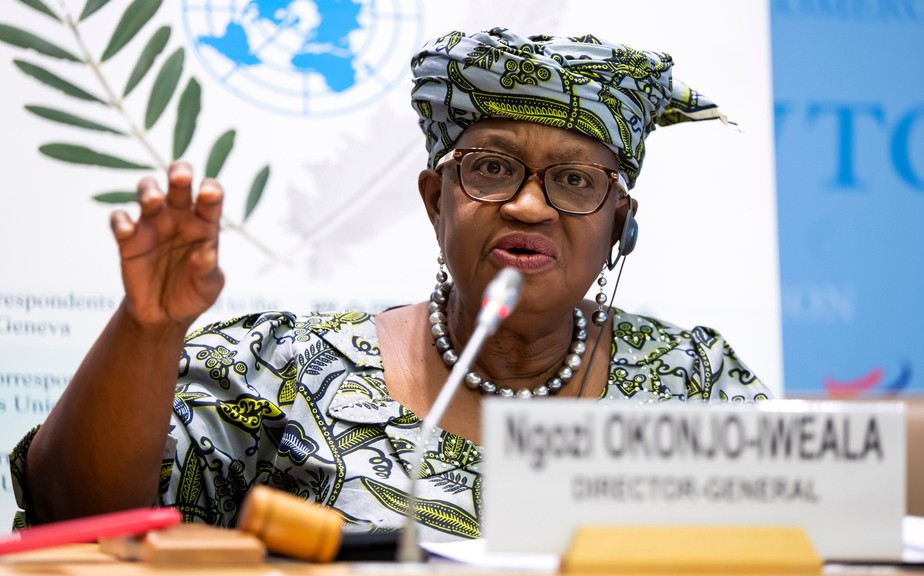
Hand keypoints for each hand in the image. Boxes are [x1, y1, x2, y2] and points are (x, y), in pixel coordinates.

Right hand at [110, 161, 224, 328]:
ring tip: (153, 200)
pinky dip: (120, 220)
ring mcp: (152, 225)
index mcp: (204, 224)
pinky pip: (120, 221)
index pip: (211, 198)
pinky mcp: (128, 239)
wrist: (164, 314)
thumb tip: (205, 254)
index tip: (209, 194)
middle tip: (180, 177)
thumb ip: (207, 271)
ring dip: (148, 190)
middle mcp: (179, 217)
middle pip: (179, 185)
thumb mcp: (208, 287)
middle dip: (179, 173)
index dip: (211, 191)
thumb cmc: (193, 293)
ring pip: (148, 193)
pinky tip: (126, 228)